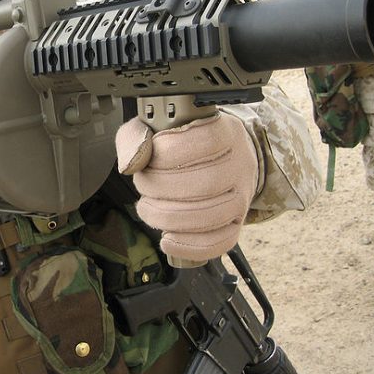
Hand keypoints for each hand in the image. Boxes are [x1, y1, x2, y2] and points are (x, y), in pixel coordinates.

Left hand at [115, 112, 257, 260]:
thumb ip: (137, 137)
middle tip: (142, 185)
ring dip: (167, 217)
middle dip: (161, 188)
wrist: (222, 158)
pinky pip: (219, 242)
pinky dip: (188, 246)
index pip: (206, 141)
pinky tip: (166, 239)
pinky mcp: (236, 224)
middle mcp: (240, 164)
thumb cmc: (182, 142)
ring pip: (210, 215)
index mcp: (224, 131)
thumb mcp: (156, 127)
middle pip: (206, 182)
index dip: (169, 152)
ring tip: (147, 209)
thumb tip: (131, 164)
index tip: (150, 158)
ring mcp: (241, 197)